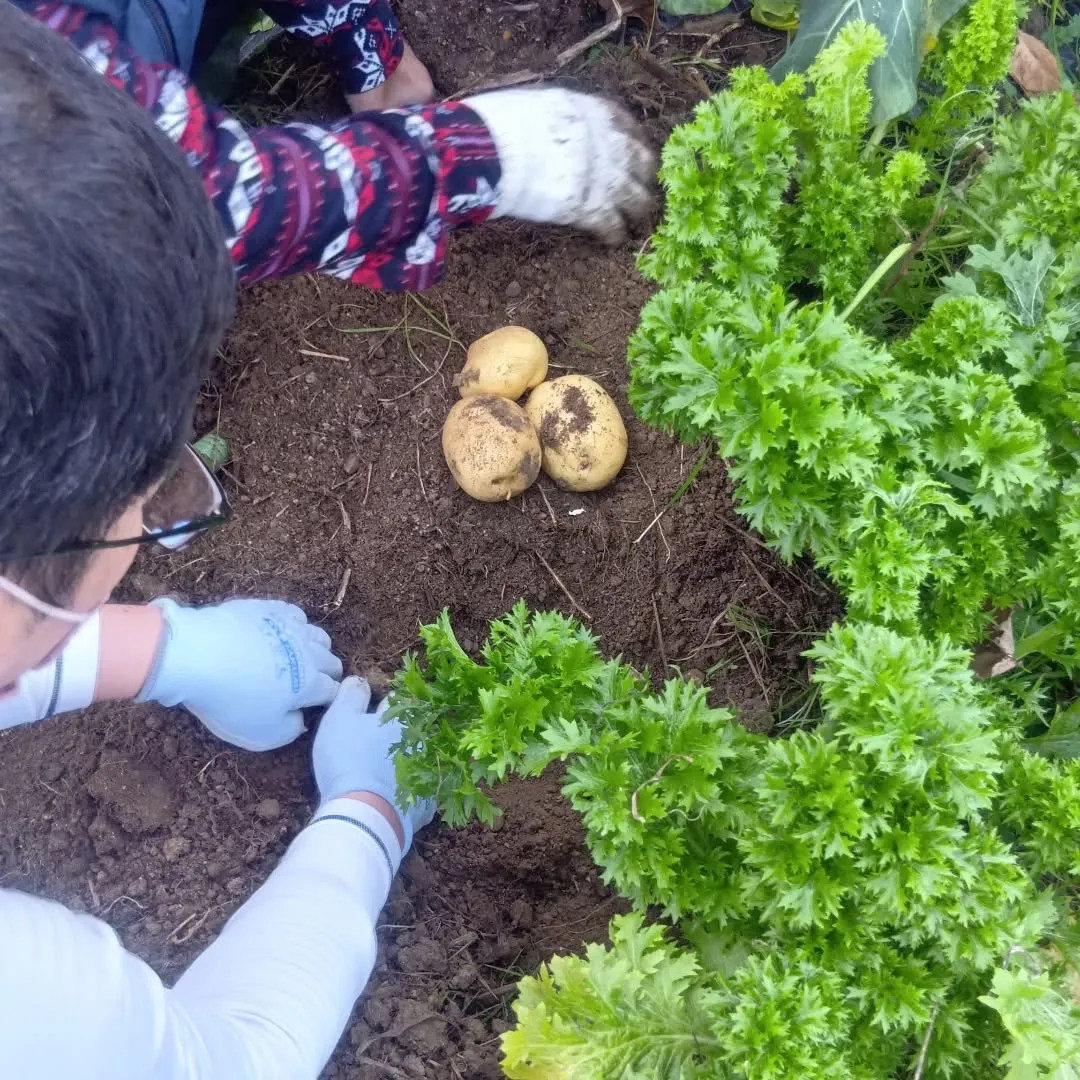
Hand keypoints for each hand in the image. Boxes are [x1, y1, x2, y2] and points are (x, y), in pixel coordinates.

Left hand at [140, 599, 342, 750]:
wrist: (199, 655)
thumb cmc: (231, 700)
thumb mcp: (262, 734)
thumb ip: (290, 730)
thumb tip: (300, 719)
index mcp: (310, 684)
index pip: (332, 691)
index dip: (328, 699)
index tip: (319, 704)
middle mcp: (308, 652)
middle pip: (331, 661)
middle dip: (328, 672)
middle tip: (314, 681)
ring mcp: (289, 626)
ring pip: (318, 635)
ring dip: (316, 647)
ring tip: (303, 655)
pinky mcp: (268, 608)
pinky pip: (293, 614)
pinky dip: (295, 624)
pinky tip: (281, 632)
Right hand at [313, 677, 434, 852]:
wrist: (365, 812)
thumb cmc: (349, 758)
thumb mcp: (339, 719)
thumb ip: (350, 695)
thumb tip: (359, 680)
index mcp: (401, 719)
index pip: (397, 700)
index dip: (386, 702)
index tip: (380, 706)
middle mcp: (422, 742)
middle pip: (415, 730)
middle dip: (405, 731)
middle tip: (387, 739)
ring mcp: (428, 773)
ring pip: (423, 761)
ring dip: (413, 761)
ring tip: (397, 769)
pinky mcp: (427, 804)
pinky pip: (424, 794)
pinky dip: (415, 793)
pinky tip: (403, 798)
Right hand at [463, 87, 655, 242]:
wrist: (491, 152)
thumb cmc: (497, 126)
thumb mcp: (534, 105)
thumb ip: (554, 119)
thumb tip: (546, 129)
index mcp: (588, 111)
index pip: (624, 122)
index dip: (632, 138)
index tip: (633, 148)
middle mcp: (604, 141)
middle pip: (640, 160)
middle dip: (644, 175)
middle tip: (642, 187)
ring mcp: (601, 176)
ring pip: (636, 197)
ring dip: (638, 210)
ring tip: (637, 222)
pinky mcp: (590, 207)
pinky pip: (612, 225)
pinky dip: (614, 234)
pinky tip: (613, 241)